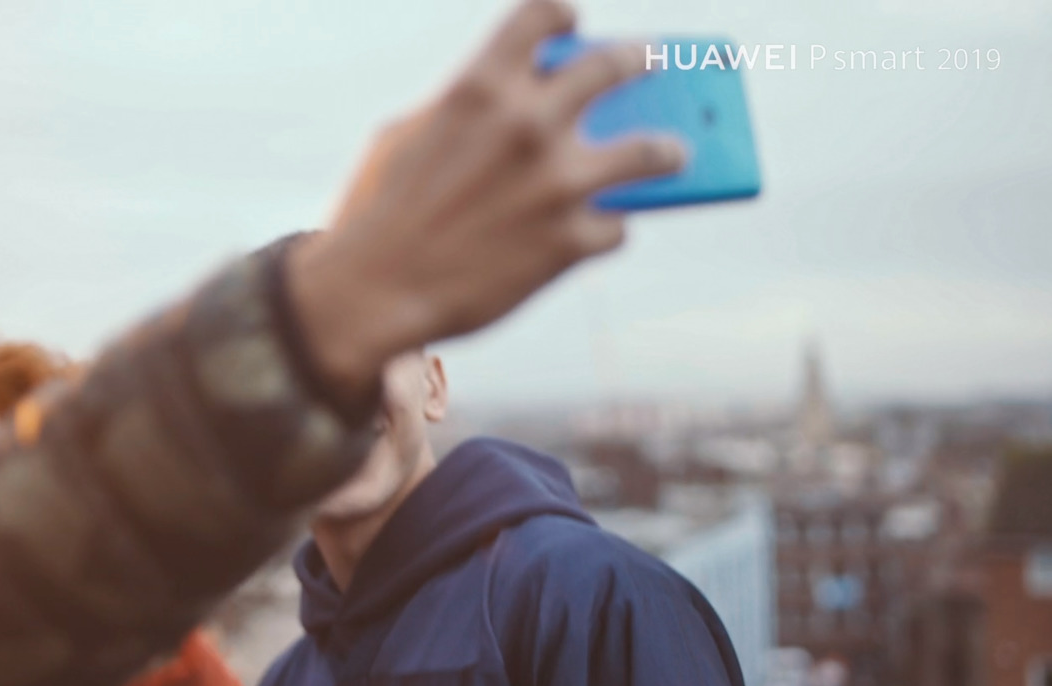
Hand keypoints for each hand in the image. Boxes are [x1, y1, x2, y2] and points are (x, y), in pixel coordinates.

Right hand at [288, 0, 684, 397]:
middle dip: (639, 59)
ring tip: (676, 153)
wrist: (376, 292)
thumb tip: (522, 104)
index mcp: (481, 86)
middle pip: (615, 65)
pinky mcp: (571, 242)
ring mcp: (558, 184)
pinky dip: (606, 228)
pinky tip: (599, 231)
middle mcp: (529, 124)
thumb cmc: (380, 212)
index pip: (543, 13)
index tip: (573, 25)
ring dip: (668, 150)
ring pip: (652, 151)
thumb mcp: (408, 136)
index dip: (562, 16)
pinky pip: (616, 226)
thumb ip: (468, 109)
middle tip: (649, 62)